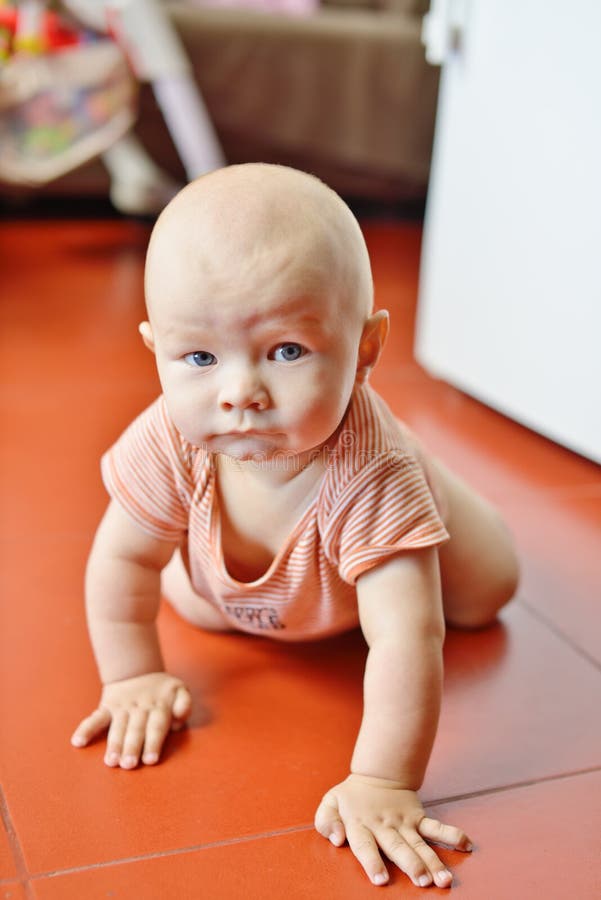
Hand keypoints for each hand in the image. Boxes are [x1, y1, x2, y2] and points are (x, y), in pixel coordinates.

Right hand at [71, 672, 191, 768]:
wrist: (137, 670)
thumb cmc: (162, 690)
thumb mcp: (180, 689)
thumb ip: (184, 703)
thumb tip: (180, 719)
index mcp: (158, 706)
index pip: (156, 726)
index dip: (153, 743)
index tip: (150, 760)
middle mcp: (139, 708)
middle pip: (136, 729)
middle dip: (132, 747)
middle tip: (129, 765)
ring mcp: (122, 708)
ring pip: (117, 727)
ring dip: (113, 744)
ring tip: (110, 761)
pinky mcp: (107, 707)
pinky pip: (95, 718)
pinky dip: (86, 729)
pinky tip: (78, 742)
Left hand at [314, 774, 471, 887]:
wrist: (377, 773)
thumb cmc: (351, 796)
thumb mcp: (330, 803)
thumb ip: (326, 820)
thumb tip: (336, 839)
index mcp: (360, 824)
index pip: (365, 845)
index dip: (372, 861)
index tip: (381, 879)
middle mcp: (384, 826)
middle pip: (398, 847)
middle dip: (410, 864)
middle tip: (422, 881)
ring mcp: (404, 822)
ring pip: (419, 843)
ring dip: (433, 861)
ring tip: (444, 879)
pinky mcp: (418, 817)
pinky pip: (436, 827)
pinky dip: (452, 835)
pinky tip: (467, 845)